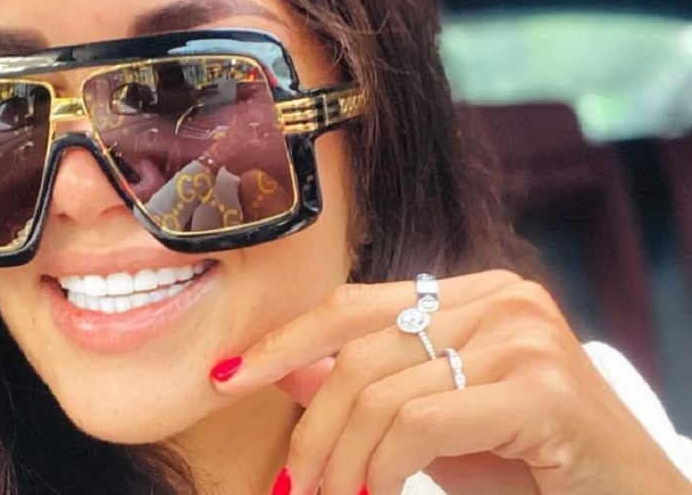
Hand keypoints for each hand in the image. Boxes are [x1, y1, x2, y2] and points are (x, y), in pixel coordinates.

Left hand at [209, 270, 691, 494]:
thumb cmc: (528, 465)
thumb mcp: (430, 422)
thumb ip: (367, 386)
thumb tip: (285, 367)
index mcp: (473, 294)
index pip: (352, 303)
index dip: (283, 339)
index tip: (226, 377)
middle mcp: (500, 298)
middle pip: (357, 353)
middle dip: (311, 430)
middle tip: (293, 487)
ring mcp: (525, 335)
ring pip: (380, 392)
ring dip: (342, 462)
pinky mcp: (543, 385)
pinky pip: (421, 422)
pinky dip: (385, 469)